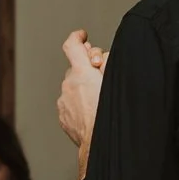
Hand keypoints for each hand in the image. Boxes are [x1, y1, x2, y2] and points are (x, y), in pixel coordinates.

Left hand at [56, 30, 105, 161]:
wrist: (99, 145)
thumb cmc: (111, 114)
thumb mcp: (115, 82)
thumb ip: (106, 64)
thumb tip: (99, 58)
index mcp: (82, 74)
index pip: (72, 46)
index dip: (77, 37)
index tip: (82, 35)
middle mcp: (69, 85)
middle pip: (77, 67)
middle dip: (88, 69)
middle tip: (102, 76)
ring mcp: (64, 101)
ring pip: (74, 87)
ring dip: (84, 88)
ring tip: (99, 101)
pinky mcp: (63, 115)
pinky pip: (71, 102)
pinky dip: (79, 103)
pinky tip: (92, 113)